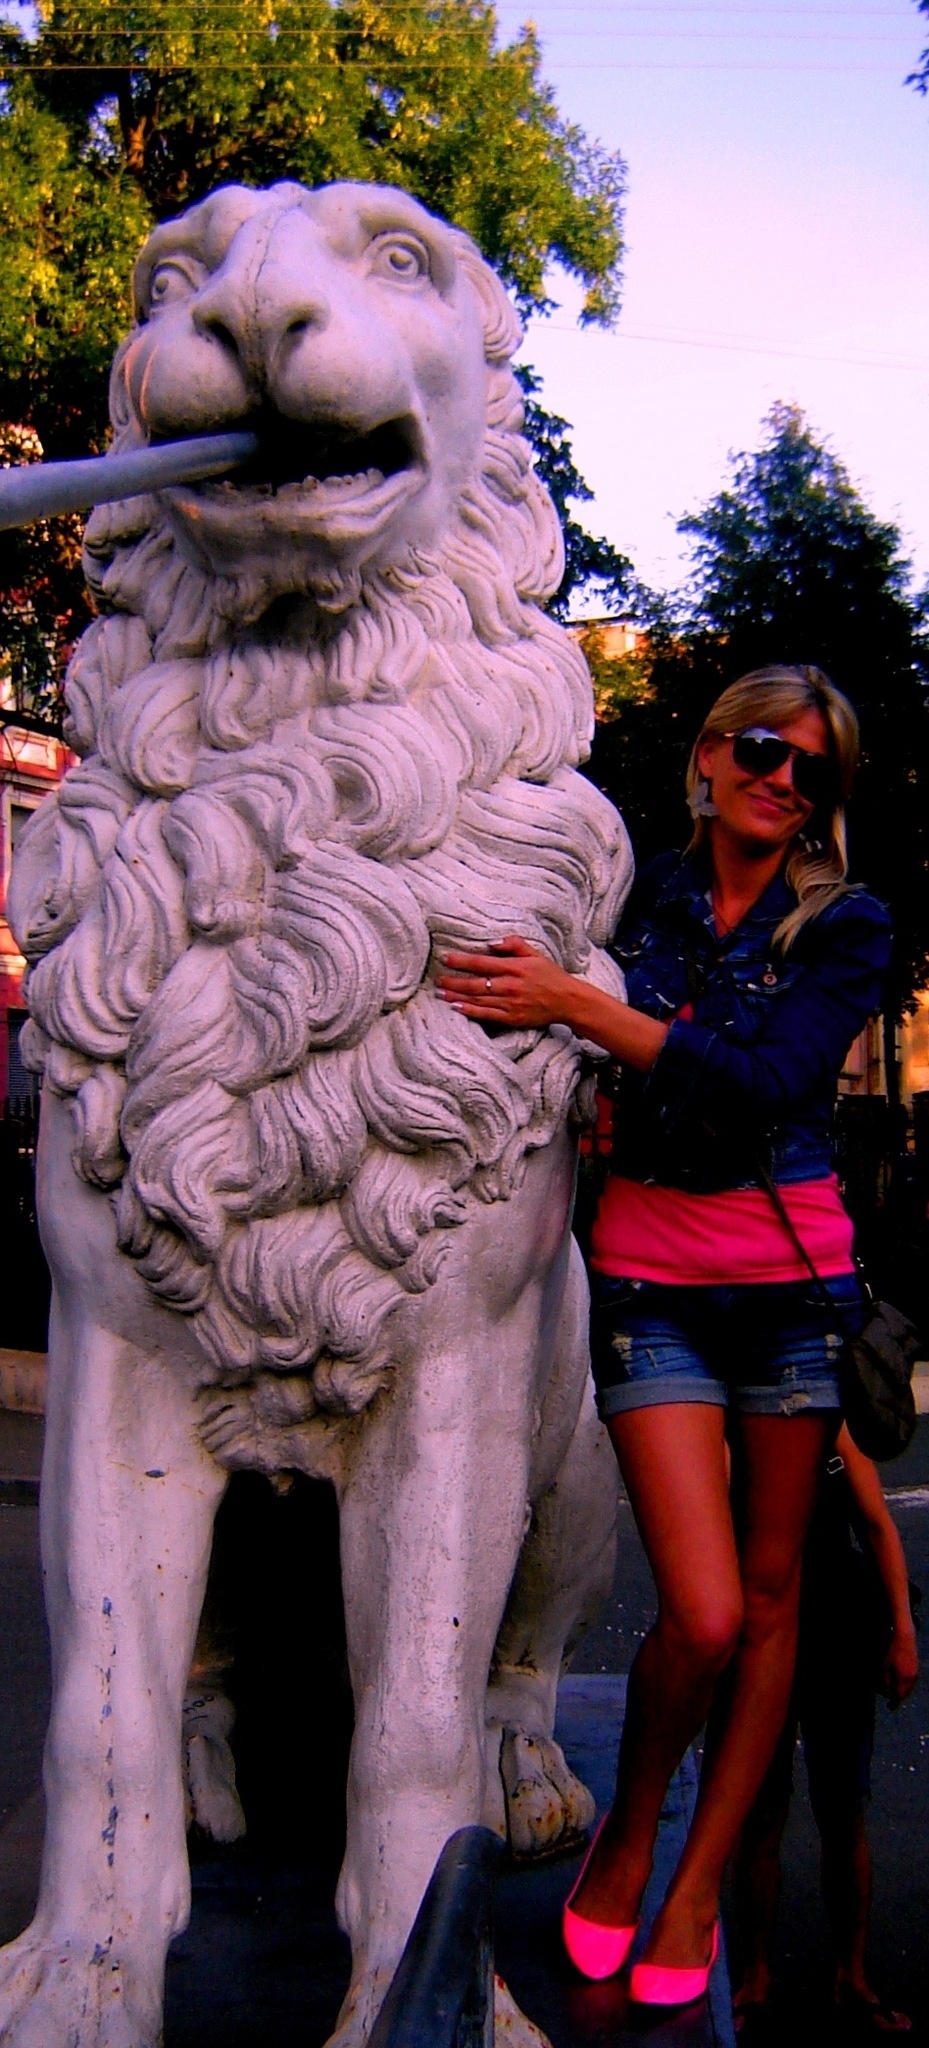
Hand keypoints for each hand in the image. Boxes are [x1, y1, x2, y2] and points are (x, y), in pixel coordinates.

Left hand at [437, 935, 579, 1029]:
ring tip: (440, 993)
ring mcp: (511, 1003)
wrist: (568, 1001)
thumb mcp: (535, 954)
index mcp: (515, 968)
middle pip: (476, 983)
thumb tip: (491, 943)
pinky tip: (456, 1008)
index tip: (446, 958)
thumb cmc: (550, 975)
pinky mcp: (512, 1018)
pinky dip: (470, 1011)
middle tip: (437, 979)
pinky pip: (487, 1015)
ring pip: (478, 1000)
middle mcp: (511, 986)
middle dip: (454, 981)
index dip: (462, 961)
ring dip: (457, 996)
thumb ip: (513, 944)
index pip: (482, 963)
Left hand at [882, 1624, 918, 1708]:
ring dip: (902, 1692)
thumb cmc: (892, 1651)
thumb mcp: (885, 1666)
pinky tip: (901, 1683)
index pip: (899, 1695)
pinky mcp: (917, 1670)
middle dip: (898, 1698)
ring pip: (909, 1689)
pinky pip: (911, 1683)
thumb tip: (887, 1691)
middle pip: (905, 1694)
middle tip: (891, 1700)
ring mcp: (915, 1674)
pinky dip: (906, 1686)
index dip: (894, 1703)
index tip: (889, 1708)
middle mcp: (911, 1678)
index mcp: (902, 1678)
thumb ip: (886, 1680)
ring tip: (895, 1692)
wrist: (905, 1639)